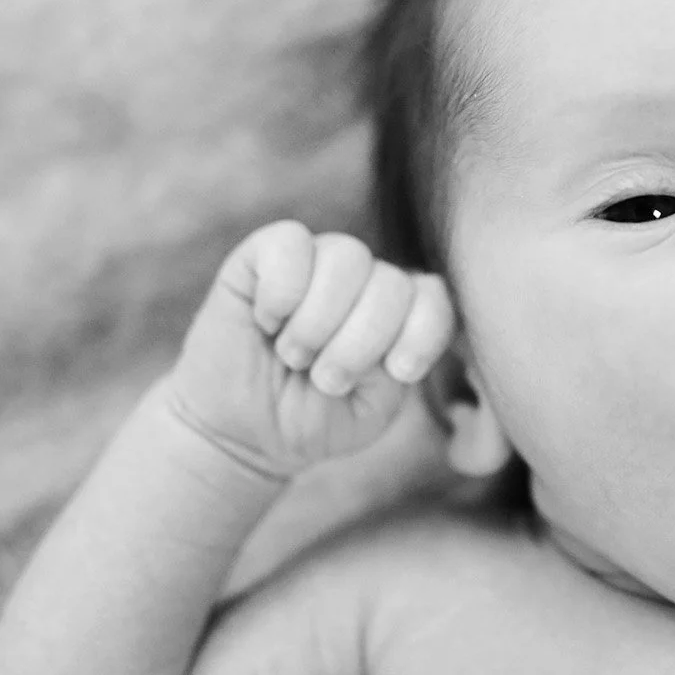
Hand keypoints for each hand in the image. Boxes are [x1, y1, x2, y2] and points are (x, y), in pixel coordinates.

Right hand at [163, 221, 455, 479]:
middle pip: (391, 283)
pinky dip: (281, 291)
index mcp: (399, 316)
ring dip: (319, 321)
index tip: (398, 373)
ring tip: (295, 356)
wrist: (241, 431)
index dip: (423, 333)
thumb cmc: (311, 420)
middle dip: (360, 343)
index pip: (433, 297)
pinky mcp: (265, 254)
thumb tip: (400, 328)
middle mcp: (363, 280)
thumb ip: (396, 369)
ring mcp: (317, 262)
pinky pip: (291, 242)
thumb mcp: (368, 410)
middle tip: (325, 379)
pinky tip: (267, 321)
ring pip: (348, 256)